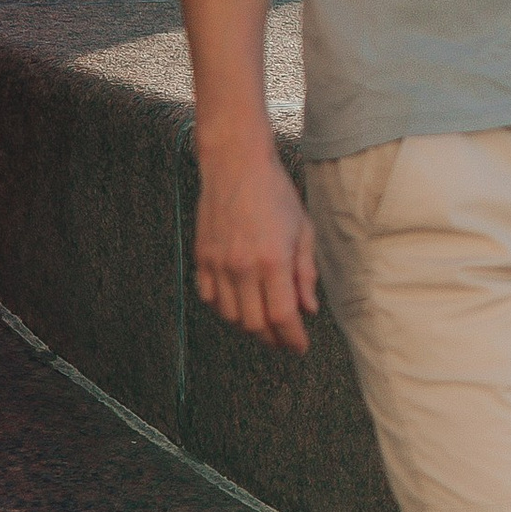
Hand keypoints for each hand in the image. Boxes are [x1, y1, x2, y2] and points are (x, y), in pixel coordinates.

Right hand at [194, 138, 318, 354]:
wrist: (235, 165)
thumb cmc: (275, 194)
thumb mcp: (302, 230)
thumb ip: (305, 274)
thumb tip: (309, 309)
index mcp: (273, 261)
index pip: (283, 316)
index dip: (293, 339)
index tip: (300, 346)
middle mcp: (243, 267)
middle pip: (255, 324)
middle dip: (273, 338)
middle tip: (285, 338)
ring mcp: (218, 264)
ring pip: (231, 316)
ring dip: (249, 325)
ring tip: (265, 321)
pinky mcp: (202, 258)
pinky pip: (210, 298)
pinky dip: (225, 308)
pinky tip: (240, 302)